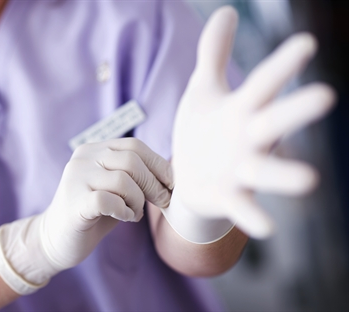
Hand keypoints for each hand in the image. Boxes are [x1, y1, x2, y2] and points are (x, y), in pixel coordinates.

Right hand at [41, 138, 172, 268]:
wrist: (55, 239)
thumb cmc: (92, 214)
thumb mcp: (114, 188)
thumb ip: (134, 176)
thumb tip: (172, 177)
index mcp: (94, 150)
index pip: (135, 146)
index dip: (159, 164)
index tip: (173, 184)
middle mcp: (83, 158)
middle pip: (132, 160)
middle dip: (154, 184)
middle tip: (162, 202)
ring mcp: (76, 178)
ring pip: (123, 179)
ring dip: (138, 200)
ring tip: (134, 213)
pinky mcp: (74, 202)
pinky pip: (109, 200)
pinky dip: (124, 210)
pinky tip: (123, 217)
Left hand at [172, 6, 334, 238]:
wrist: (187, 176)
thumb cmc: (202, 130)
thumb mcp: (203, 89)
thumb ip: (214, 53)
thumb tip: (226, 11)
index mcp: (241, 111)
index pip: (262, 85)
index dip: (281, 66)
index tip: (306, 43)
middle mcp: (247, 139)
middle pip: (272, 122)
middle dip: (294, 111)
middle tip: (326, 97)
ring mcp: (240, 171)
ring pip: (265, 170)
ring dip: (284, 174)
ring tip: (309, 179)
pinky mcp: (227, 197)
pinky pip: (242, 207)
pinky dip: (252, 216)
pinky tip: (266, 227)